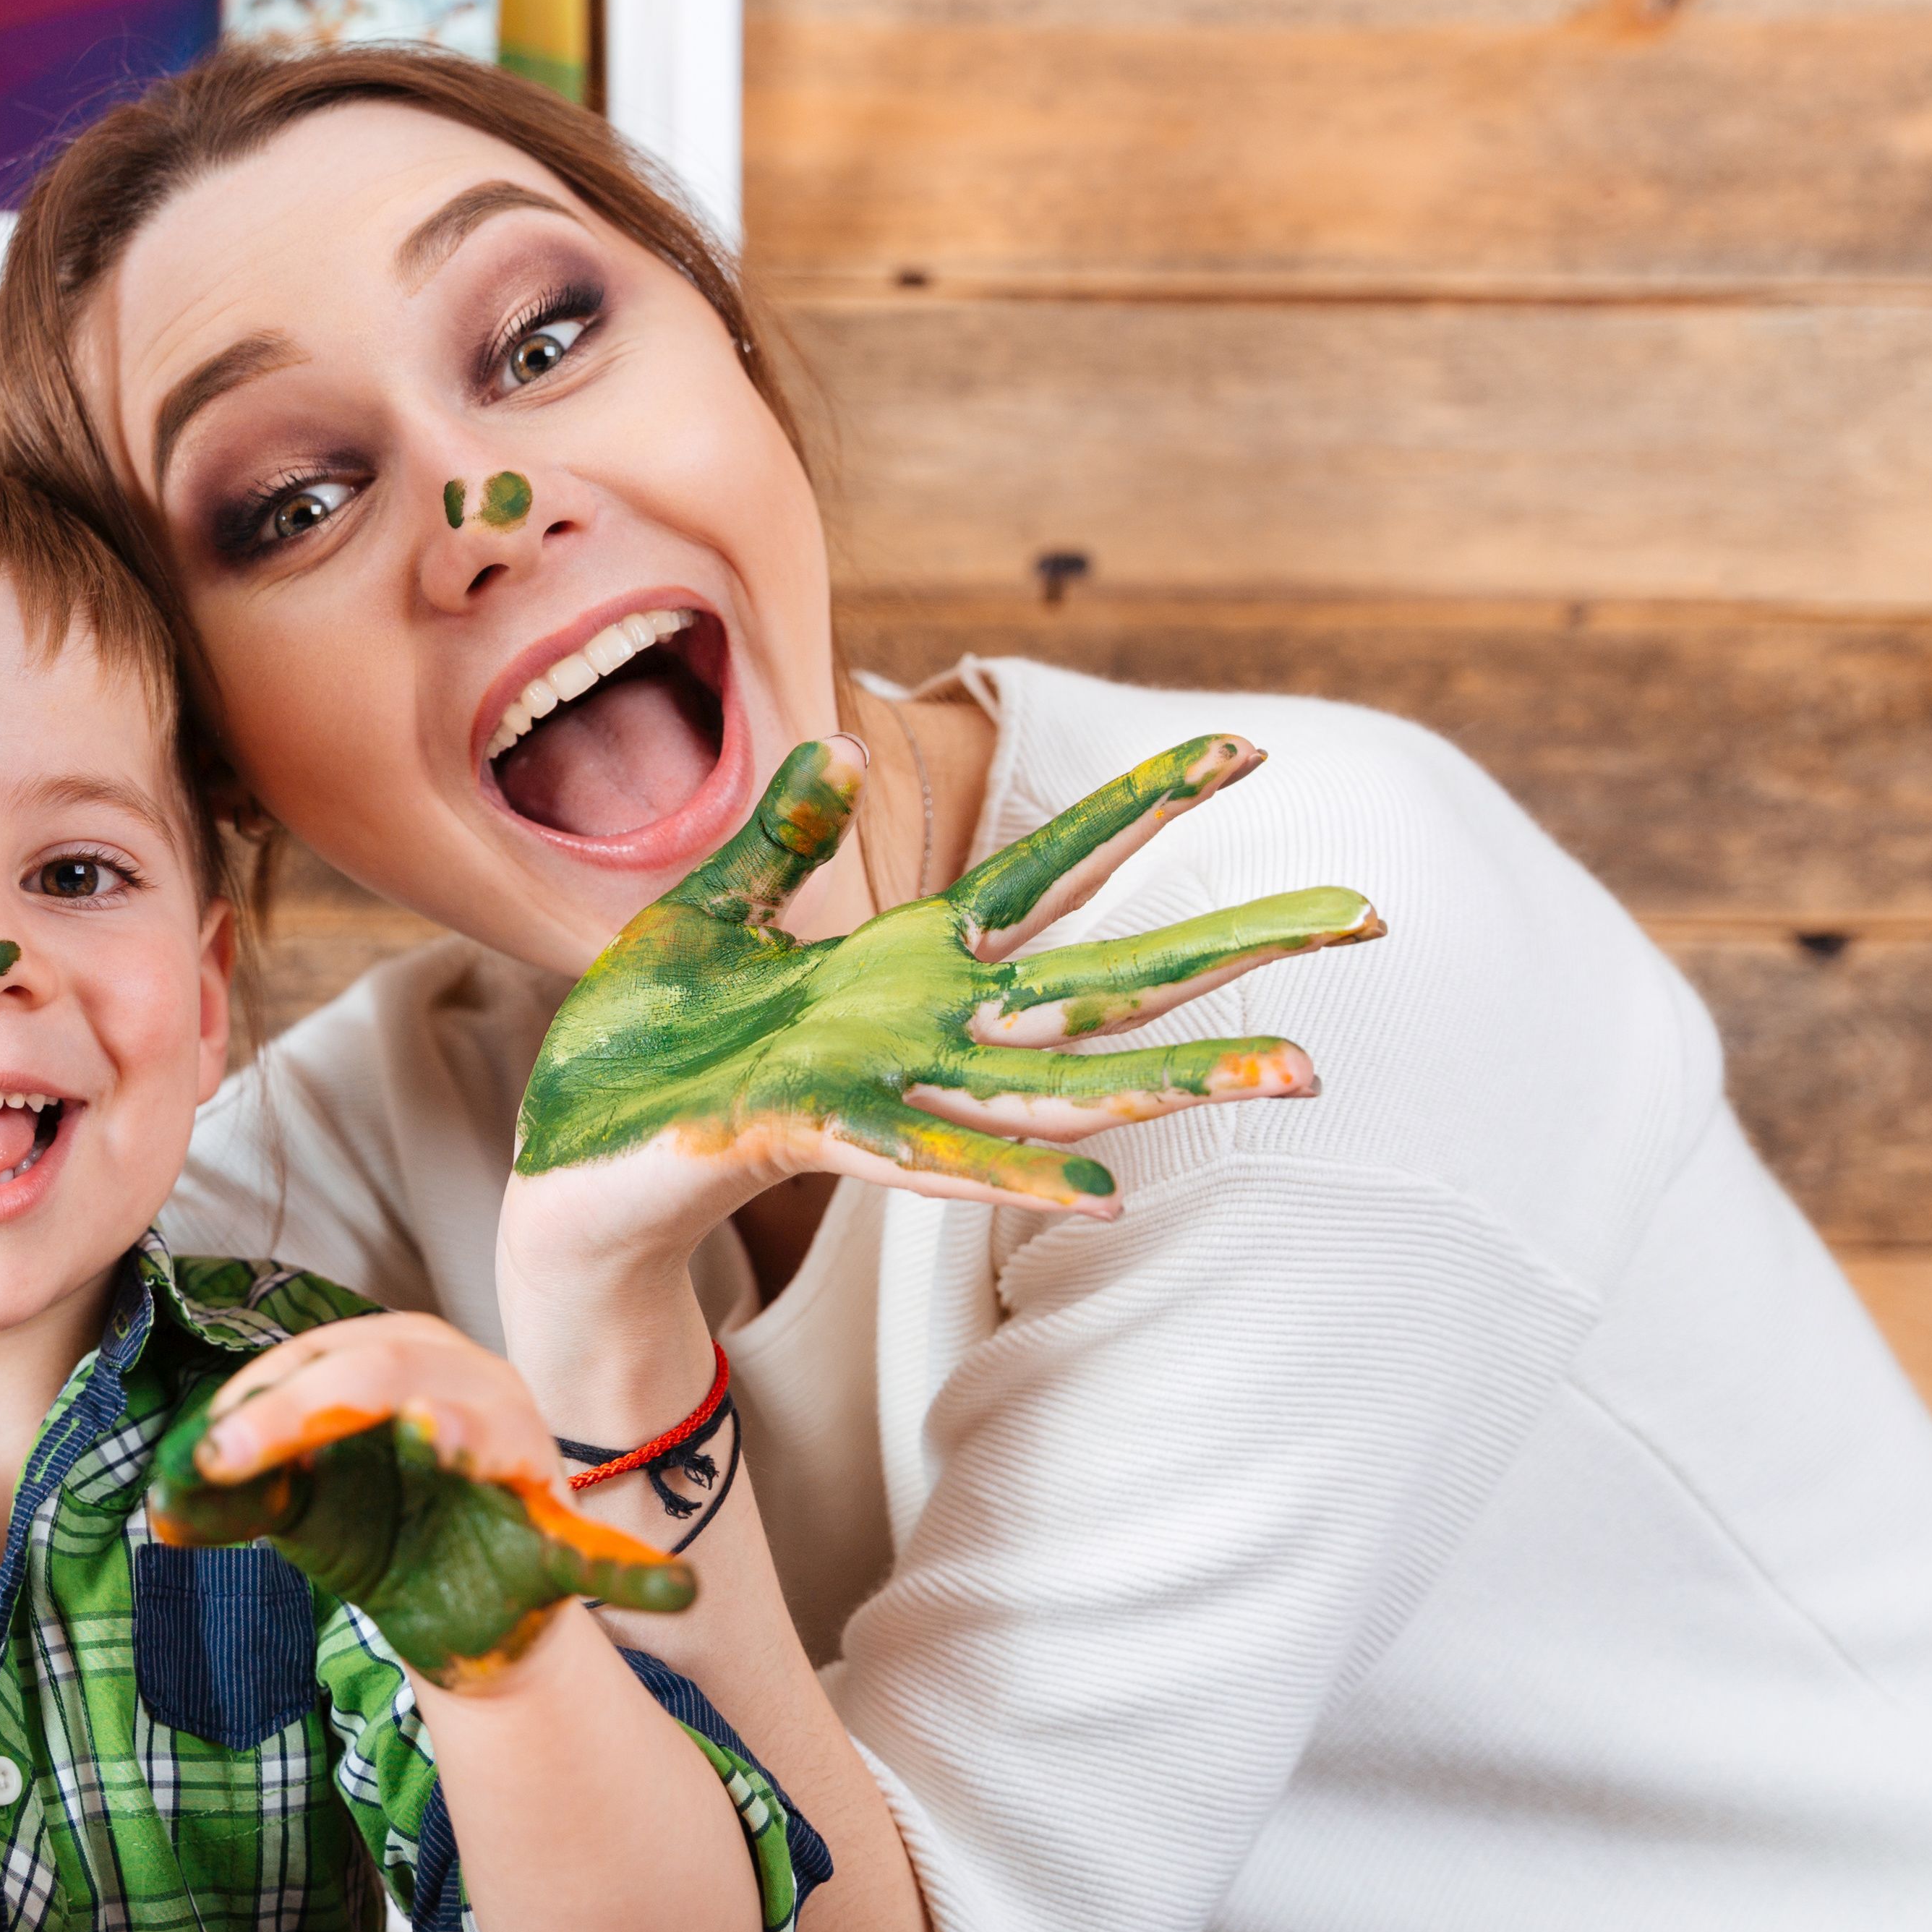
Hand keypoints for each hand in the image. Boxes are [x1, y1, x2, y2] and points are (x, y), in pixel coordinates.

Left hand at [148, 1312, 692, 1687]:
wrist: (463, 1617)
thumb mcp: (301, 1508)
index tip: (200, 1450)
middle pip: (384, 1364)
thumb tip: (161, 1497)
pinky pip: (598, 1556)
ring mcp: (524, 1459)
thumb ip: (237, 1494)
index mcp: (407, 1358)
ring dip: (455, 1432)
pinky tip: (672, 1596)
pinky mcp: (558, 1540)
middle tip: (227, 1456)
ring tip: (426, 1438)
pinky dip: (633, 1579)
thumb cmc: (383, 1536)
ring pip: (489, 1425)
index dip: (257, 1396)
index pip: (326, 1352)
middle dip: (300, 1405)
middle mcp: (472, 1386)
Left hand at [507, 734, 1383, 1274]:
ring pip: (1058, 1084)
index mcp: (904, 964)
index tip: (1238, 748)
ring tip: (1301, 1065)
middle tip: (1366, 913)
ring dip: (1177, 1077)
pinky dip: (1013, 1170)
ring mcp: (883, 1092)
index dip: (1139, 808)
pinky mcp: (807, 1139)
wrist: (565, 1168)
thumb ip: (782, 840)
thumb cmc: (635, 1048)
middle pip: (1107, 982)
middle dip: (1233, 950)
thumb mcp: (708, 915)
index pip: (1051, 873)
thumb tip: (843, 748)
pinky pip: (930, 1158)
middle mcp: (923, 1031)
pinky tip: (1103, 1183)